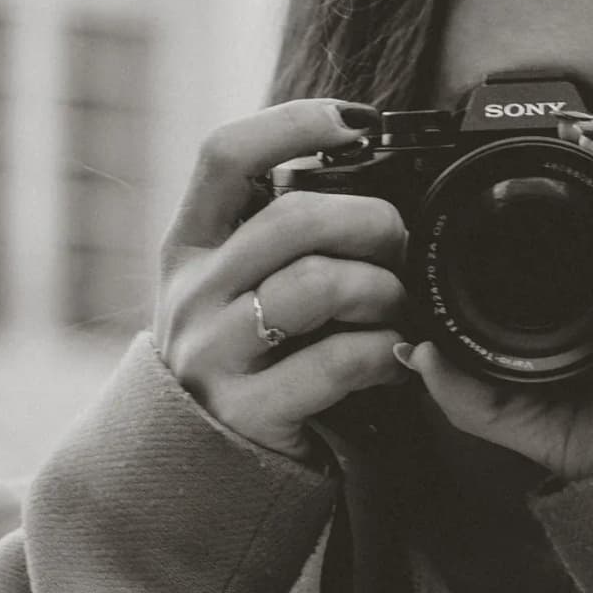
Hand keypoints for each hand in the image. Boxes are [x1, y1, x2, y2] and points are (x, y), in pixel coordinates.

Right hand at [152, 100, 410, 453]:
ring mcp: (215, 354)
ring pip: (318, 285)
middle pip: (294, 218)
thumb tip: (364, 163)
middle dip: (372, 220)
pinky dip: (384, 353)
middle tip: (402, 241)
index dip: (292, 123)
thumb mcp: (230, 285)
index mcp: (190, 245)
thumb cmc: (239, 356)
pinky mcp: (249, 411)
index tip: (356, 122)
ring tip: (400, 306)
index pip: (224, 155)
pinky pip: (336, 362)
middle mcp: (193, 293)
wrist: (191, 470)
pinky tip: (395, 358)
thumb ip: (276, 232)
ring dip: (383, 289)